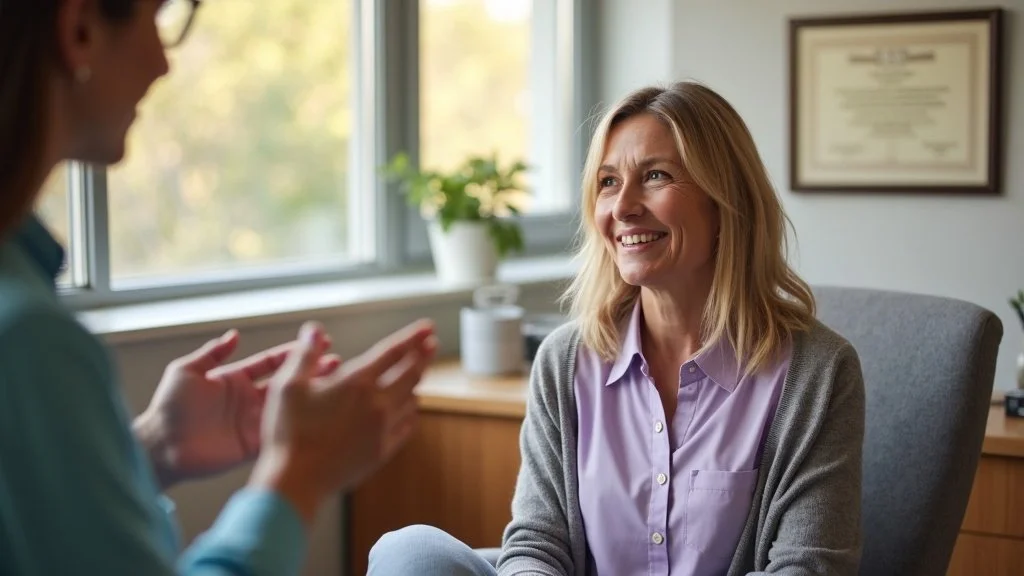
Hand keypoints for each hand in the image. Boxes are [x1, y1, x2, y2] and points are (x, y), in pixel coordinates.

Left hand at [134, 329, 339, 489]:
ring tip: (336, 386)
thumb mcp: (187, 371)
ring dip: (311, 397)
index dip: (292, 352)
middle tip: (337, 363)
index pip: (271, 362)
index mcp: (235, 379)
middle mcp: (249, 399)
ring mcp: (253, 422)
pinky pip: (280, 432)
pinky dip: (299, 425)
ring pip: (289, 406)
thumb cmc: (169, 407)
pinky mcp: (254, 444)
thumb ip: (212, 353)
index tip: (315, 342)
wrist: (162, 446)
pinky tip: (319, 418)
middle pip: (287, 382)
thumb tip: (233, 334)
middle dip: (311, 372)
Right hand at [249, 319, 436, 525]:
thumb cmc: (288, 433)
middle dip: (422, 356)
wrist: (296, 482)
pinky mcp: (381, 452)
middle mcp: (377, 404)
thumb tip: (315, 329)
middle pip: (410, 374)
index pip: (393, 352)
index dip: (413, 337)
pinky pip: (406, 426)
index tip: (429, 327)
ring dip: (416, 383)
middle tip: (432, 344)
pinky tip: (410, 409)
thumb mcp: (287, 386)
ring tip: (418, 373)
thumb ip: (305, 354)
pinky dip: (411, 412)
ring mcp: (382, 430)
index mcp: (356, 383)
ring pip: (411, 399)